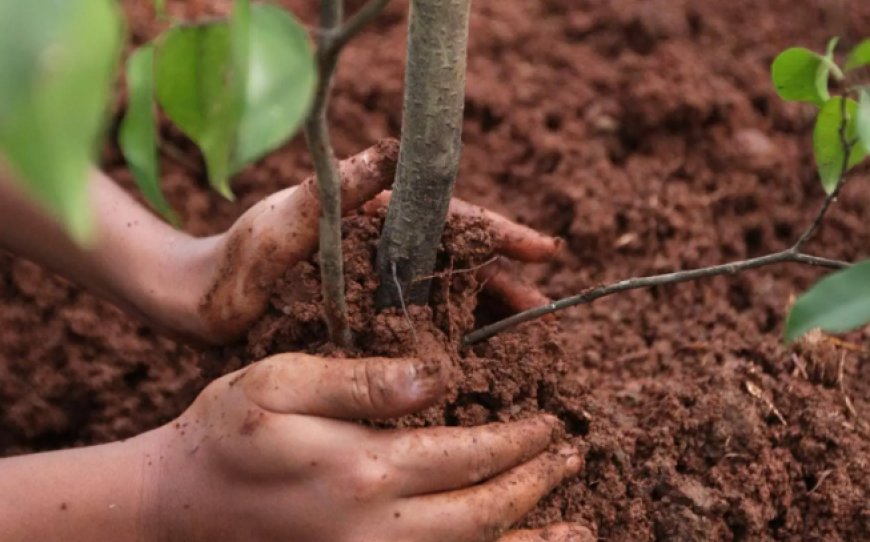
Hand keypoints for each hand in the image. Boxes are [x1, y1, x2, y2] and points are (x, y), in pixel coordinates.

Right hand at [145, 352, 589, 540]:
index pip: (468, 456)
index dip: (519, 440)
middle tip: (574, 455)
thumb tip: (438, 376)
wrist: (177, 506)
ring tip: (583, 528)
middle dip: (538, 484)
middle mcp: (375, 528)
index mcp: (362, 469)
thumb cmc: (226, 432)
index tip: (551, 422)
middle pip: (484, 514)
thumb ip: (360, 380)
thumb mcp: (280, 382)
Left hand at [191, 143, 561, 344]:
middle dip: (503, 280)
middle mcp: (383, 250)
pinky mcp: (365, 324)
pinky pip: (417, 329)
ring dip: (484, 313)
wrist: (200, 305)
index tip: (543, 250)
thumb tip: (394, 150)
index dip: (499, 233)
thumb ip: (340, 189)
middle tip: (543, 305)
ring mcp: (376, 288)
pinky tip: (473, 362)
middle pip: (457, 261)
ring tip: (523, 337)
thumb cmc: (236, 256)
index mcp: (375, 216)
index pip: (449, 218)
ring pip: (444, 296)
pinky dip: (448, 340)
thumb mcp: (286, 217)